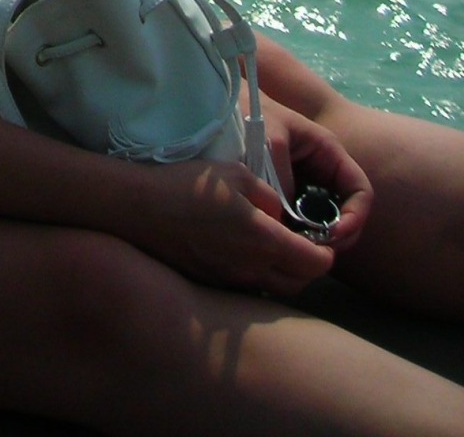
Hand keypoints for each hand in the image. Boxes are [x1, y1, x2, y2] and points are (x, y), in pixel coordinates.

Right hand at [117, 156, 341, 301]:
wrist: (138, 209)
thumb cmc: (187, 185)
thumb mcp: (235, 173)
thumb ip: (268, 196)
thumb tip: (279, 213)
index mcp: (263, 241)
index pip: (314, 263)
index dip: (326, 252)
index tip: (323, 239)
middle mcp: (251, 270)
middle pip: (298, 284)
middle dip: (308, 268)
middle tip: (303, 245)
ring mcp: (229, 281)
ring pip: (273, 289)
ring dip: (283, 275)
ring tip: (274, 249)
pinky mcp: (211, 285)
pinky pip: (247, 287)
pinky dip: (256, 276)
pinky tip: (242, 253)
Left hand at [263, 97, 372, 256]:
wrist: (223, 106)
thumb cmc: (250, 111)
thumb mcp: (268, 140)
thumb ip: (282, 178)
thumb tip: (287, 221)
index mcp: (328, 153)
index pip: (360, 191)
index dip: (355, 216)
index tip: (334, 235)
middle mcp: (323, 172)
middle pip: (347, 213)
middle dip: (338, 235)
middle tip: (316, 251)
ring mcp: (306, 185)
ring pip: (325, 221)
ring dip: (319, 239)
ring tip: (299, 249)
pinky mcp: (288, 196)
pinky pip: (302, 221)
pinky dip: (299, 234)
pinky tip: (285, 241)